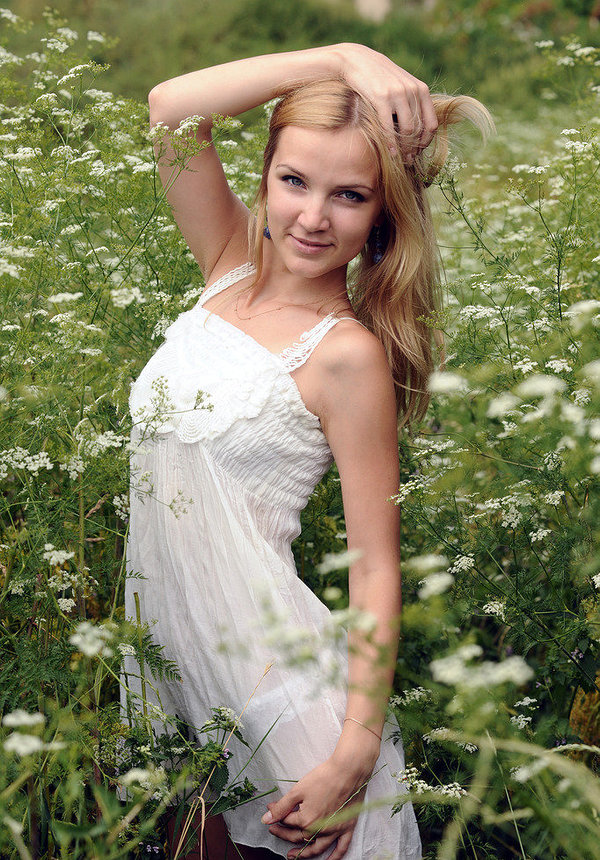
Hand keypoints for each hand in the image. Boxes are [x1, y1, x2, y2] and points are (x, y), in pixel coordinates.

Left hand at [261, 754, 372, 859]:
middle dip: (284, 833)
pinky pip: (341, 848)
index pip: (287, 821)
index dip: (277, 815)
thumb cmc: (323, 777)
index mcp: (306, 820)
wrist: (347, 771)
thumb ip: (282, 807)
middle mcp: (320, 829)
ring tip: (292, 855)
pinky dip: (335, 857)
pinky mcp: (347, 828)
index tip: (270, 808)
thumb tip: (266, 819)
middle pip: (298, 836)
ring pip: (317, 847)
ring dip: (304, 854)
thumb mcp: (298, 790)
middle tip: (274, 830)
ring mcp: (334, 831)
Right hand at [331, 43, 437, 160]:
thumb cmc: (380, 78)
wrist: (358, 61)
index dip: (426, 142)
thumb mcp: (402, 85)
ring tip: (400, 159)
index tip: (418, 152)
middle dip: (414, 149)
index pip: (431, 123)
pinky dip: (391, 143)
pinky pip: (389, 127)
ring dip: (404, 149)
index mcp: (421, 90)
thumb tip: (420, 130)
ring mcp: (397, 94)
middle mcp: (412, 91)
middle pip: (419, 130)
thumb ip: (413, 102)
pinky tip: (390, 153)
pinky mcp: (381, 98)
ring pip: (407, 130)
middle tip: (409, 161)